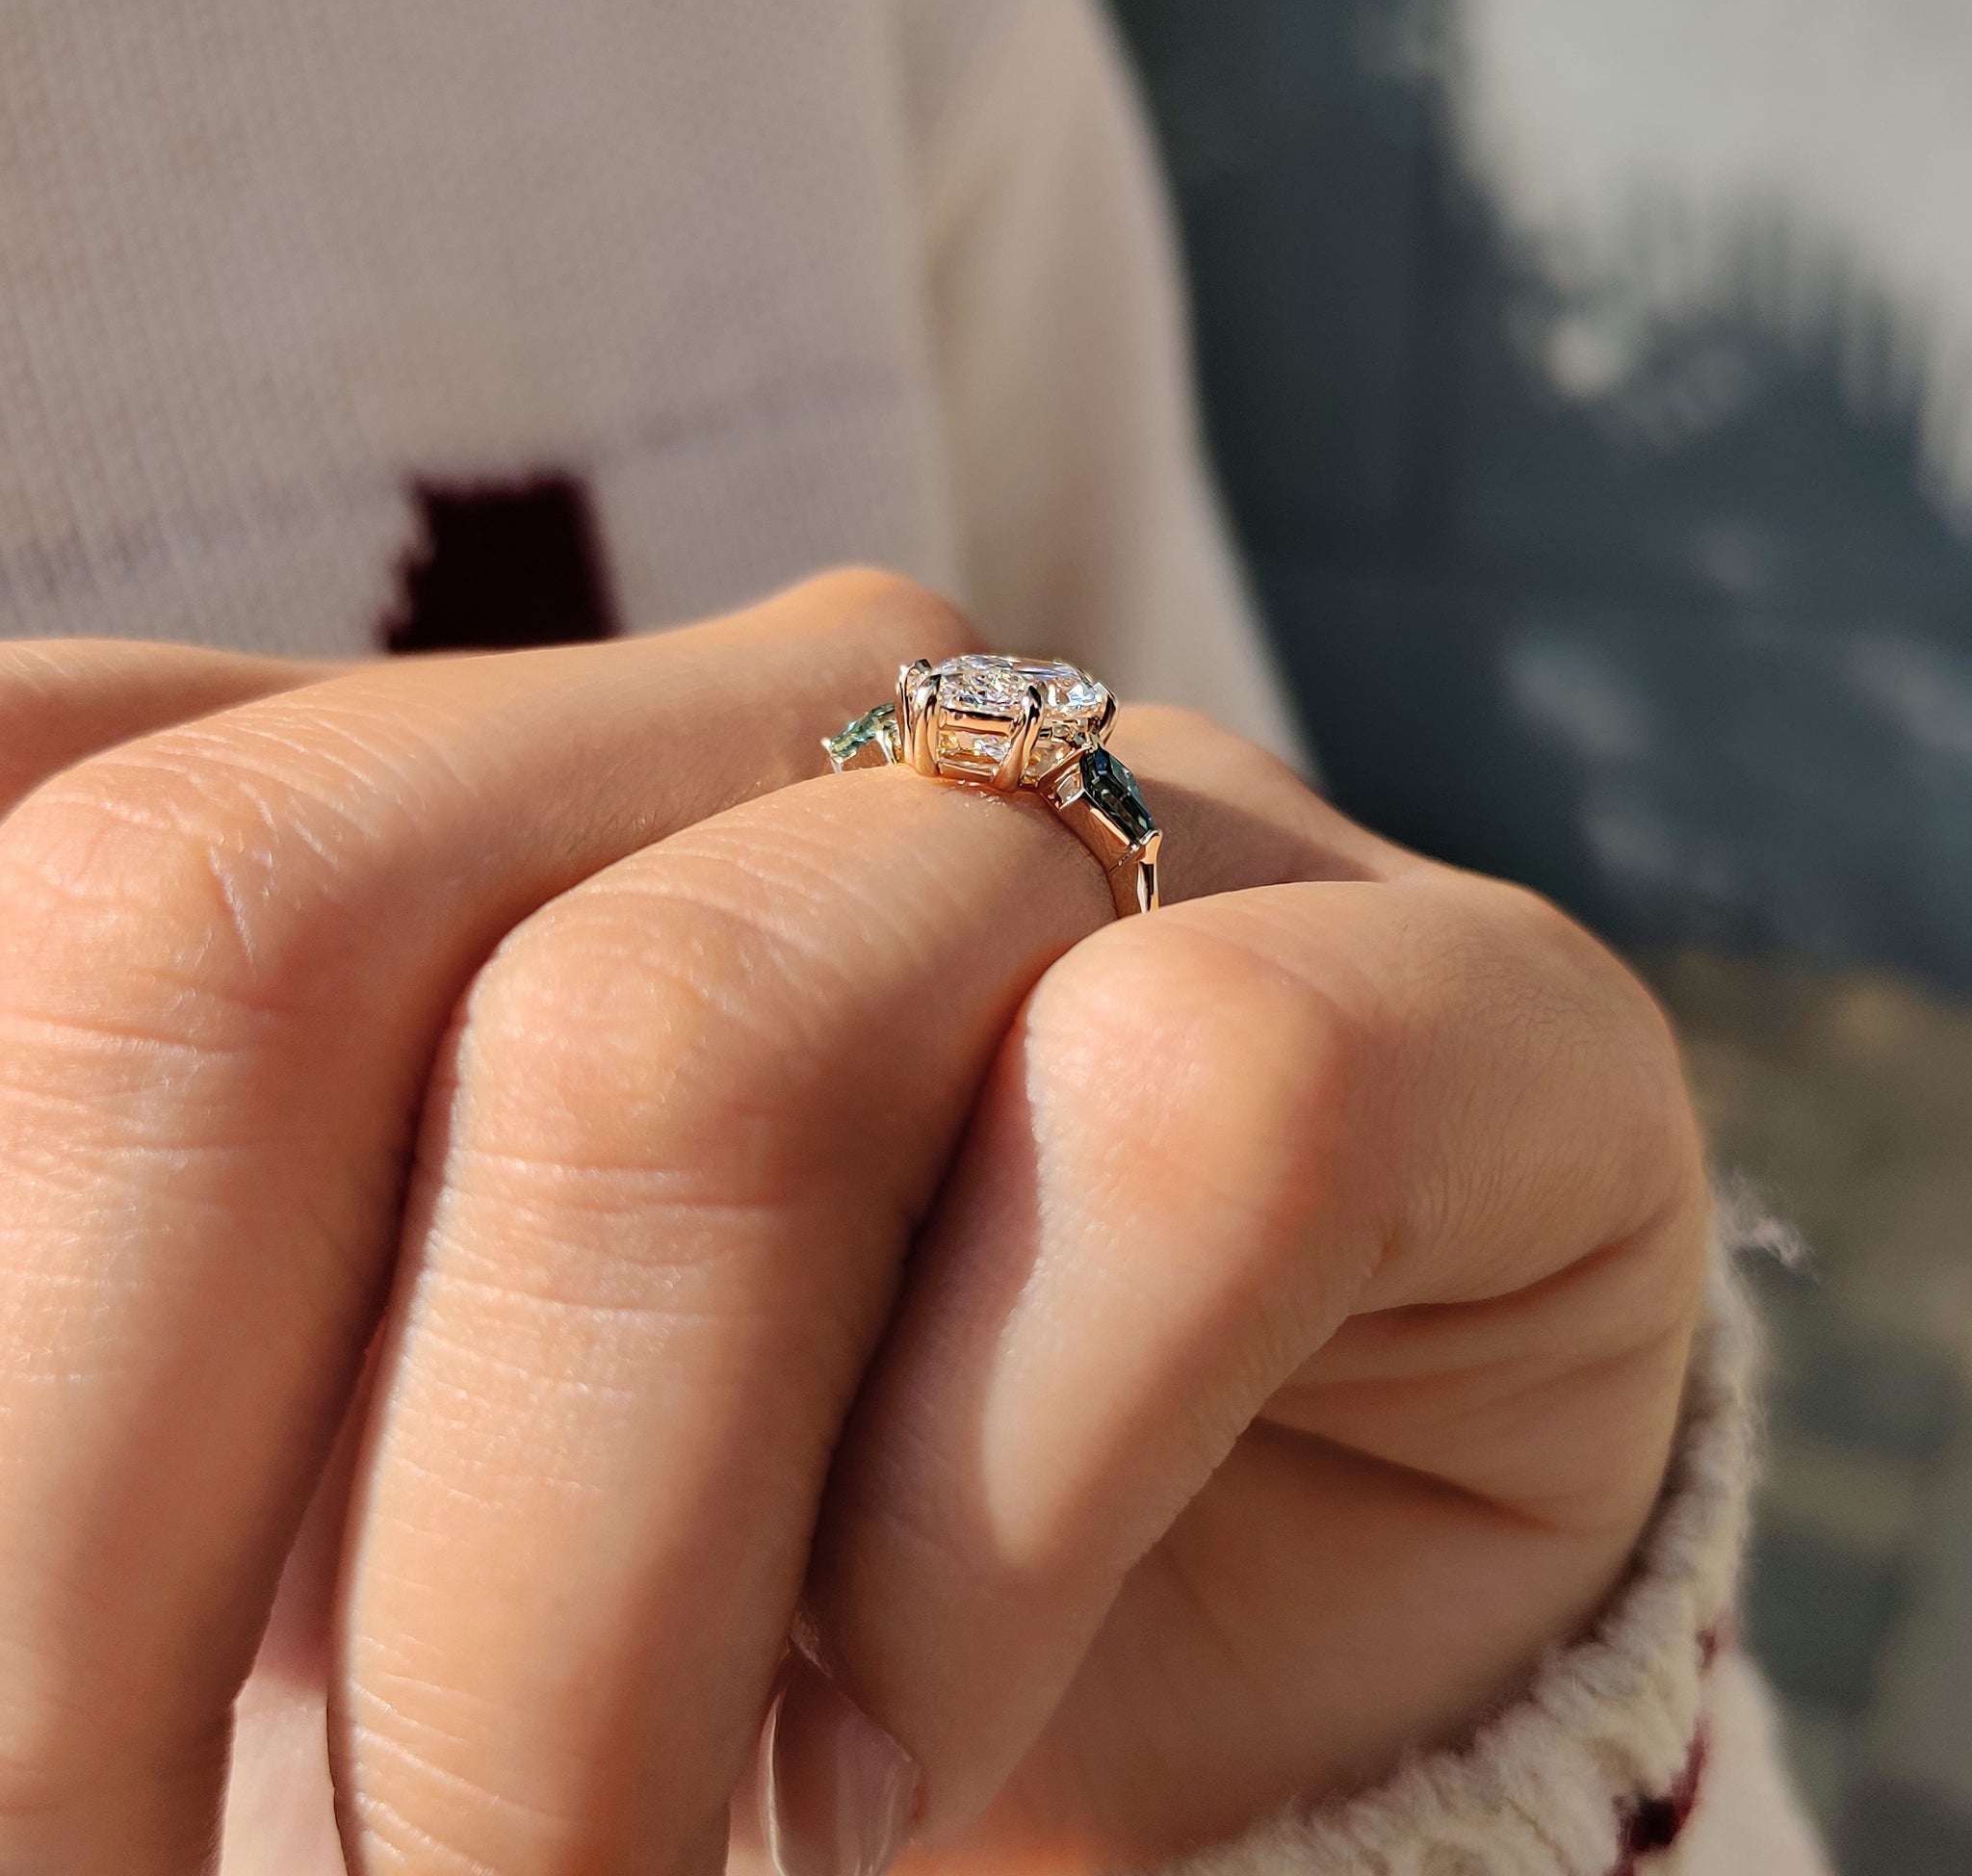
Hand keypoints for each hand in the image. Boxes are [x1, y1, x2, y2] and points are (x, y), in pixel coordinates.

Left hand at [0, 582, 1709, 1875]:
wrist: (1236, 1636)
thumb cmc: (730, 1592)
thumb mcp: (332, 1500)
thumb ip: (103, 1374)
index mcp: (475, 771)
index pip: (50, 832)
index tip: (24, 1731)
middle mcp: (777, 713)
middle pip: (264, 922)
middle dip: (113, 1518)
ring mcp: (1126, 803)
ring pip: (693, 1054)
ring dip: (569, 1621)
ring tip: (609, 1875)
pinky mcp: (1453, 988)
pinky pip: (1179, 1127)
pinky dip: (974, 1528)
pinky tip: (915, 1742)